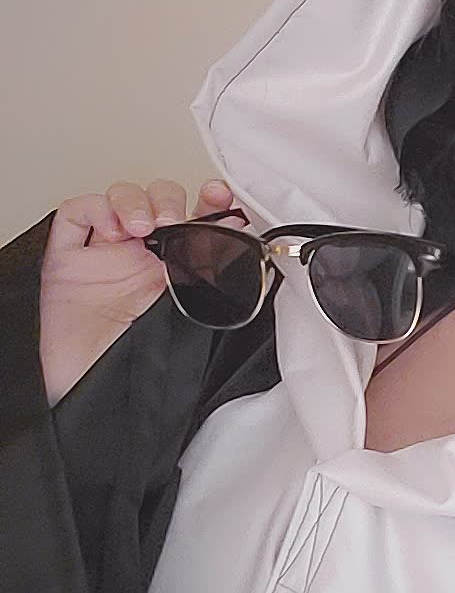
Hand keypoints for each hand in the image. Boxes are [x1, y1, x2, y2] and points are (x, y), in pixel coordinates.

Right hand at [39, 177, 235, 406]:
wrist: (96, 396)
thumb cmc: (141, 363)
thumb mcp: (192, 317)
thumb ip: (216, 282)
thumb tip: (246, 246)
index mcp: (175, 267)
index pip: (194, 219)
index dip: (209, 201)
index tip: (222, 196)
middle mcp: (141, 256)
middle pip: (157, 200)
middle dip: (168, 200)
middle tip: (174, 220)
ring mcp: (104, 254)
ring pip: (120, 198)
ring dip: (135, 202)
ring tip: (143, 227)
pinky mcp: (69, 259)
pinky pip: (76, 213)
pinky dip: (96, 209)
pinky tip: (110, 230)